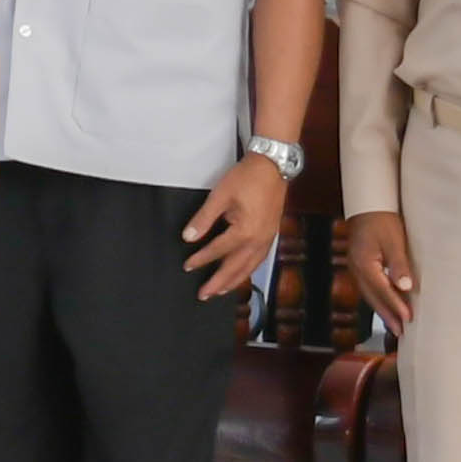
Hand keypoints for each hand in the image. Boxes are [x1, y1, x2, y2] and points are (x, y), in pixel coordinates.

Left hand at [179, 153, 288, 298]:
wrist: (273, 166)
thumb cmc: (248, 178)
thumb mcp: (220, 196)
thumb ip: (203, 219)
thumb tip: (189, 237)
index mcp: (244, 232)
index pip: (217, 251)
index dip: (200, 259)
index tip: (187, 266)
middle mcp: (258, 240)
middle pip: (235, 268)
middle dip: (218, 283)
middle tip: (203, 295)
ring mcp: (267, 239)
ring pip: (249, 268)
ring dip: (233, 281)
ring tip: (220, 291)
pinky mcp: (271, 235)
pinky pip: (258, 260)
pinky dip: (247, 270)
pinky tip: (241, 273)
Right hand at [345, 208, 417, 324]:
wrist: (367, 203)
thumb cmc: (382, 219)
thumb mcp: (394, 240)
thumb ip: (399, 264)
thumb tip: (406, 288)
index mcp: (364, 264)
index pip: (382, 290)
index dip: (396, 305)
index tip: (408, 319)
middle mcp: (356, 269)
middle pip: (373, 297)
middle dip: (387, 315)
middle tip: (400, 332)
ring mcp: (355, 268)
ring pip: (369, 295)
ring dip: (382, 310)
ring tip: (394, 325)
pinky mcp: (359, 265)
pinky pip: (368, 288)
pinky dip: (378, 299)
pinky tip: (385, 305)